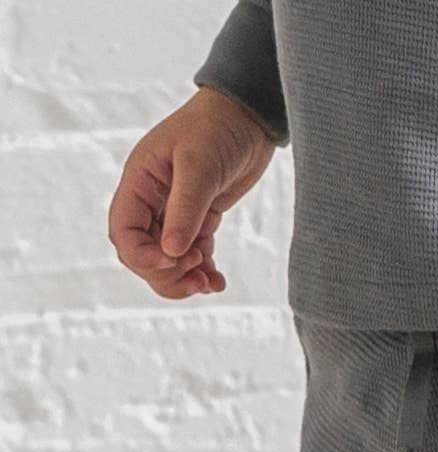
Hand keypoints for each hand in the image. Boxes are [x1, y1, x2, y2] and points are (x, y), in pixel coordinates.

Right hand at [108, 86, 277, 299]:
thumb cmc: (217, 128)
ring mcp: (175, 212)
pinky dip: (203, 272)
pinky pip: (193, 254)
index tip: (171, 261)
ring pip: (167, 260)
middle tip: (197, 274)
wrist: (249, 116)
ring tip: (208, 283)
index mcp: (139, 183)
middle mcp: (152, 201)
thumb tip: (171, 252)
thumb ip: (185, 209)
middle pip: (143, 254)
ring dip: (184, 279)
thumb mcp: (199, 166)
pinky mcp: (200, 219)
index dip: (142, 256)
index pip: (124, 232)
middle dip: (166, 273)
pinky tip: (218, 281)